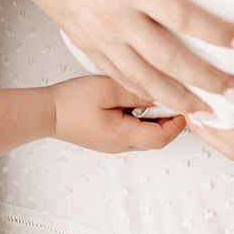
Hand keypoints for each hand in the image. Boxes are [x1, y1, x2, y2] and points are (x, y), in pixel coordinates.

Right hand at [0, 0, 233, 112]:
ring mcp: (98, 36)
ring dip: (179, 99)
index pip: (182, 16)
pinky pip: (119, 77)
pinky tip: (166, 103)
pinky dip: (146, 94)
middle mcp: (114, 17)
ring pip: (144, 78)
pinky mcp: (85, 45)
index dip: (216, 33)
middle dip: (206, 80)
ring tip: (211, 113)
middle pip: (168, 58)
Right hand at [50, 73, 185, 153]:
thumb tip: (161, 93)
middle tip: (172, 96)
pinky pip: (132, 128)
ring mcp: (114, 142)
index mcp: (123, 136)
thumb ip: (136, 91)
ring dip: (154, 116)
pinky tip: (133, 98)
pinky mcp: (107, 135)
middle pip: (157, 137)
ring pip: (145, 133)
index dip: (179, 122)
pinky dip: (140, 115)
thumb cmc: (71, 102)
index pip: (162, 137)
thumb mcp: (108, 89)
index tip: (186, 104)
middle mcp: (121, 144)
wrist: (47, 111)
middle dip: (169, 117)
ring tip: (151, 93)